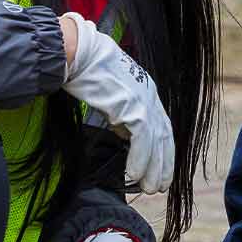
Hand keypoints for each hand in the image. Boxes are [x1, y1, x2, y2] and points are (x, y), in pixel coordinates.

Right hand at [60, 12, 175, 192]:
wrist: (76, 53)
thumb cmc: (86, 70)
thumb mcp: (111, 94)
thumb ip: (121, 112)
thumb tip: (123, 131)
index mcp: (146, 90)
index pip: (162, 126)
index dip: (163, 150)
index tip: (162, 169)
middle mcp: (150, 95)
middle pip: (164, 136)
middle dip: (164, 163)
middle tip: (161, 186)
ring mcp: (143, 100)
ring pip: (155, 142)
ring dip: (153, 168)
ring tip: (149, 188)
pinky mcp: (131, 106)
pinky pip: (141, 140)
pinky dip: (139, 160)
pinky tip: (133, 175)